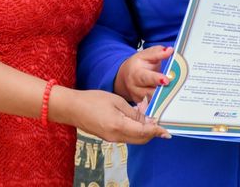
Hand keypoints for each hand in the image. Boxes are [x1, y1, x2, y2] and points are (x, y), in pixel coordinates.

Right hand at [49, 87, 170, 143]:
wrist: (72, 108)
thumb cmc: (92, 100)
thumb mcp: (116, 101)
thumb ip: (133, 112)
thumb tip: (147, 119)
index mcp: (119, 126)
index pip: (144, 132)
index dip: (157, 131)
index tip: (167, 131)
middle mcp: (116, 136)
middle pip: (141, 139)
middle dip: (153, 133)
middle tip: (161, 122)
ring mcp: (112, 139)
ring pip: (135, 139)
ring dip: (144, 131)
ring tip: (149, 117)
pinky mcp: (108, 137)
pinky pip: (127, 136)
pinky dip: (135, 130)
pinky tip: (137, 119)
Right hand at [113, 46, 173, 102]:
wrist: (125, 76)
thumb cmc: (137, 65)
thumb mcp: (145, 55)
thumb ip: (157, 52)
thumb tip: (169, 50)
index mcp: (136, 74)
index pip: (146, 77)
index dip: (156, 79)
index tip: (166, 80)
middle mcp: (135, 88)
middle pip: (150, 93)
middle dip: (162, 92)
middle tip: (174, 89)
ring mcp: (139, 98)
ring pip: (152, 102)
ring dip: (163, 99)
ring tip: (174, 96)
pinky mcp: (142, 105)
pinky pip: (153, 107)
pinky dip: (161, 106)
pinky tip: (170, 103)